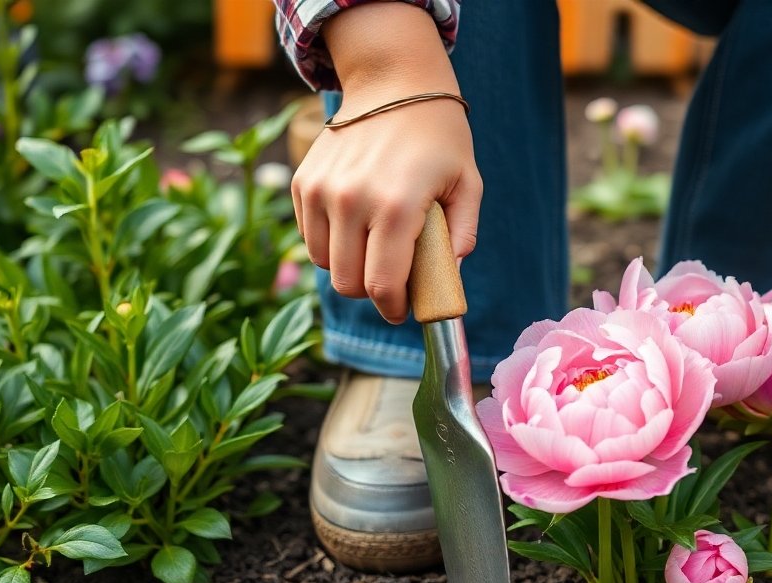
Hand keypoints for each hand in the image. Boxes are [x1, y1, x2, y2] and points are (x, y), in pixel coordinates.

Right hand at [290, 3, 480, 323]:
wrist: (392, 82)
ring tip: (377, 250)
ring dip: (351, 269)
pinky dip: (332, 245)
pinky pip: (311, 238)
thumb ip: (462, 236)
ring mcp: (321, 191)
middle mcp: (351, 200)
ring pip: (326, 265)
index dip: (393, 307)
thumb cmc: (439, 137)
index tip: (403, 311)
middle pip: (348, 283)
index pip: (382, 284)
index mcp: (395, 205)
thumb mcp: (468, 184)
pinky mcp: (303, 183)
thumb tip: (448, 279)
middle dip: (373, 293)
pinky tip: (358, 229)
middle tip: (394, 282)